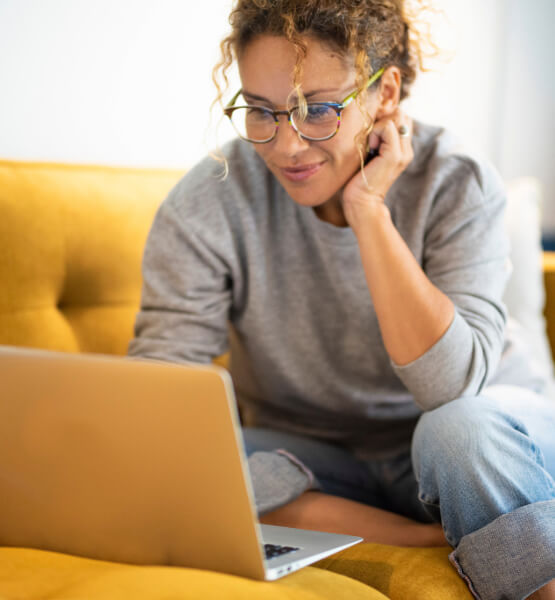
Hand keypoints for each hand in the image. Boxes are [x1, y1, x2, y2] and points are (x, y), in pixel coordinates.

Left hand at [342, 109, 413, 231]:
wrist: (361, 203)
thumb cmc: (358, 180)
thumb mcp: (368, 153)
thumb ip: (374, 137)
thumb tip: (370, 117)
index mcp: (402, 148)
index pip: (400, 116)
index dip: (383, 118)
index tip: (370, 135)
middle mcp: (406, 149)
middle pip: (401, 113)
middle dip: (382, 118)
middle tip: (369, 138)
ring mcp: (403, 152)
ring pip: (396, 116)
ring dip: (377, 125)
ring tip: (369, 145)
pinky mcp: (395, 155)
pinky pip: (387, 126)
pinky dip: (374, 132)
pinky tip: (369, 148)